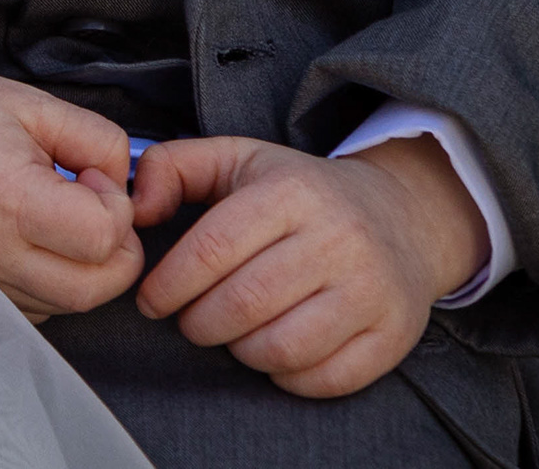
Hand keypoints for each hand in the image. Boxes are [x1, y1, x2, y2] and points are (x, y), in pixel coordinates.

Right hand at [0, 47, 143, 318]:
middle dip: (116, 249)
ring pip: (69, 304)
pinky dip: (52, 281)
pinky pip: (38, 309)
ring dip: (84, 267)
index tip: (90, 176)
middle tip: (92, 203)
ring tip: (55, 214)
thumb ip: (100, 144)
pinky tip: (32, 237)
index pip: (102, 238)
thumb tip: (126, 194)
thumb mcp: (36, 106)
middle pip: (94, 288)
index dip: (116, 205)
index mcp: (5, 199)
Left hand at [129, 134, 485, 397]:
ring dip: (239, 351)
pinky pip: (324, 379)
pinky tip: (273, 352)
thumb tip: (136, 208)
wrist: (402, 217)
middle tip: (189, 321)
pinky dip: (286, 377)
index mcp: (292, 192)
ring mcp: (372, 290)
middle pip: (244, 304)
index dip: (169, 284)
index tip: (151, 300)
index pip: (213, 249)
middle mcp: (338, 238)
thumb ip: (171, 167)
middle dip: (198, 324)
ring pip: (281, 348)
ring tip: (231, 333)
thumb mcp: (237, 159)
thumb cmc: (300, 192)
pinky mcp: (393, 334)